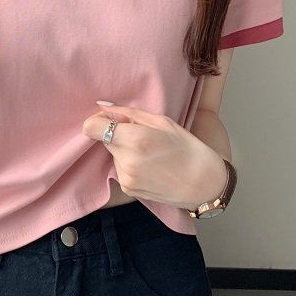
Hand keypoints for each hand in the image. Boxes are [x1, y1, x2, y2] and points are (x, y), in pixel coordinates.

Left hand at [82, 101, 227, 208]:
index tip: (111, 119)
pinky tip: (150, 166)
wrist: (203, 184)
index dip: (98, 120)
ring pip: (113, 154)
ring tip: (151, 153)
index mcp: (135, 139)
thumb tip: (103, 106)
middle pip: (104, 139)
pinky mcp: (128, 189)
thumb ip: (129, 113)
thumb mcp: (163, 122)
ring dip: (125, 150)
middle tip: (142, 135)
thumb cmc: (188, 149)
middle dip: (117, 134)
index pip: (92, 127)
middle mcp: (126, 160)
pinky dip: (130, 164)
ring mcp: (126, 178)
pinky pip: (120, 169)